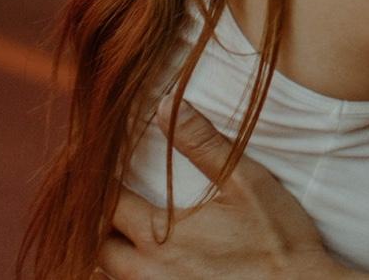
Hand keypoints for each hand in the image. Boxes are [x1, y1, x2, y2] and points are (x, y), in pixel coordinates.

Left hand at [98, 97, 360, 279]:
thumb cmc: (276, 238)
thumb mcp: (246, 181)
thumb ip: (203, 144)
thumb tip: (166, 104)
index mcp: (160, 234)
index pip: (107, 200)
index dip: (96, 175)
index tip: (92, 155)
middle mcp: (148, 271)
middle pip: (95, 244)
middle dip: (91, 217)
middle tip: (95, 190)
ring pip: (107, 275)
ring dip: (105, 249)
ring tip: (111, 226)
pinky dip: (124, 273)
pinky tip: (142, 259)